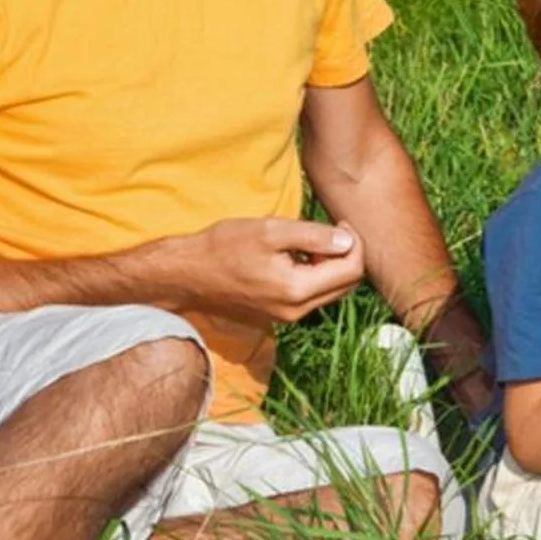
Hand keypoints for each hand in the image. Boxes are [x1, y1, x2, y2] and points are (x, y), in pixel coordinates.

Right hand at [164, 217, 367, 322]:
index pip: (352, 269)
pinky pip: (312, 295)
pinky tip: (295, 257)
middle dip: (346, 255)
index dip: (354, 242)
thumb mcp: (270, 231)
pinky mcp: (279, 314)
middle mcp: (297, 310)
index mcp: (297, 290)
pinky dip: (315, 275)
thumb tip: (348, 241)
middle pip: (347, 283)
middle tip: (328, 230)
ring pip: (332, 290)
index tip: (339, 222)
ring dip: (331, 265)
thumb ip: (313, 236)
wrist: (186, 274)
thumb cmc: (223, 247)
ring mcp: (288, 316)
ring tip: (308, 243)